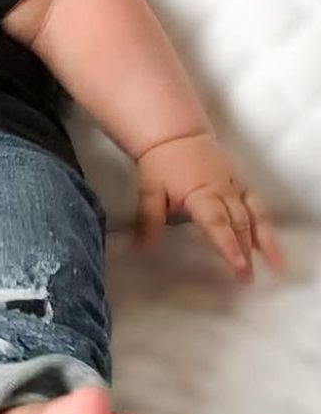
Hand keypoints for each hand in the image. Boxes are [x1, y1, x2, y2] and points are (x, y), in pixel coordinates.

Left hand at [133, 132, 285, 283]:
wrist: (175, 134)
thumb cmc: (160, 163)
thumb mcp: (149, 190)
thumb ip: (148, 221)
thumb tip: (139, 248)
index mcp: (200, 194)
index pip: (216, 223)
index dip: (228, 245)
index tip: (239, 265)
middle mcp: (222, 191)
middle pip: (238, 224)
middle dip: (244, 252)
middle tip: (247, 279)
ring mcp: (234, 186)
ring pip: (254, 215)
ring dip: (264, 241)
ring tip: (275, 265)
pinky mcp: (239, 183)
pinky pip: (257, 205)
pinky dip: (265, 224)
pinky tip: (269, 243)